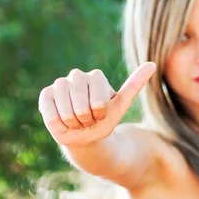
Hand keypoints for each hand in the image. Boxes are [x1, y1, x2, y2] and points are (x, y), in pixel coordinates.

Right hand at [38, 62, 155, 146]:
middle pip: (82, 107)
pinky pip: (52, 114)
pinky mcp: (46, 95)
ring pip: (67, 112)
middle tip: (88, 119)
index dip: (100, 113)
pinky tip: (63, 121)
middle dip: (87, 119)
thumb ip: (135, 83)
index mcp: (96, 76)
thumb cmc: (104, 119)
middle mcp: (76, 75)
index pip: (98, 102)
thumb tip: (153, 64)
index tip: (102, 113)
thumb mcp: (122, 105)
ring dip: (74, 123)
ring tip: (77, 120)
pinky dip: (60, 124)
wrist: (85, 134)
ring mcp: (59, 84)